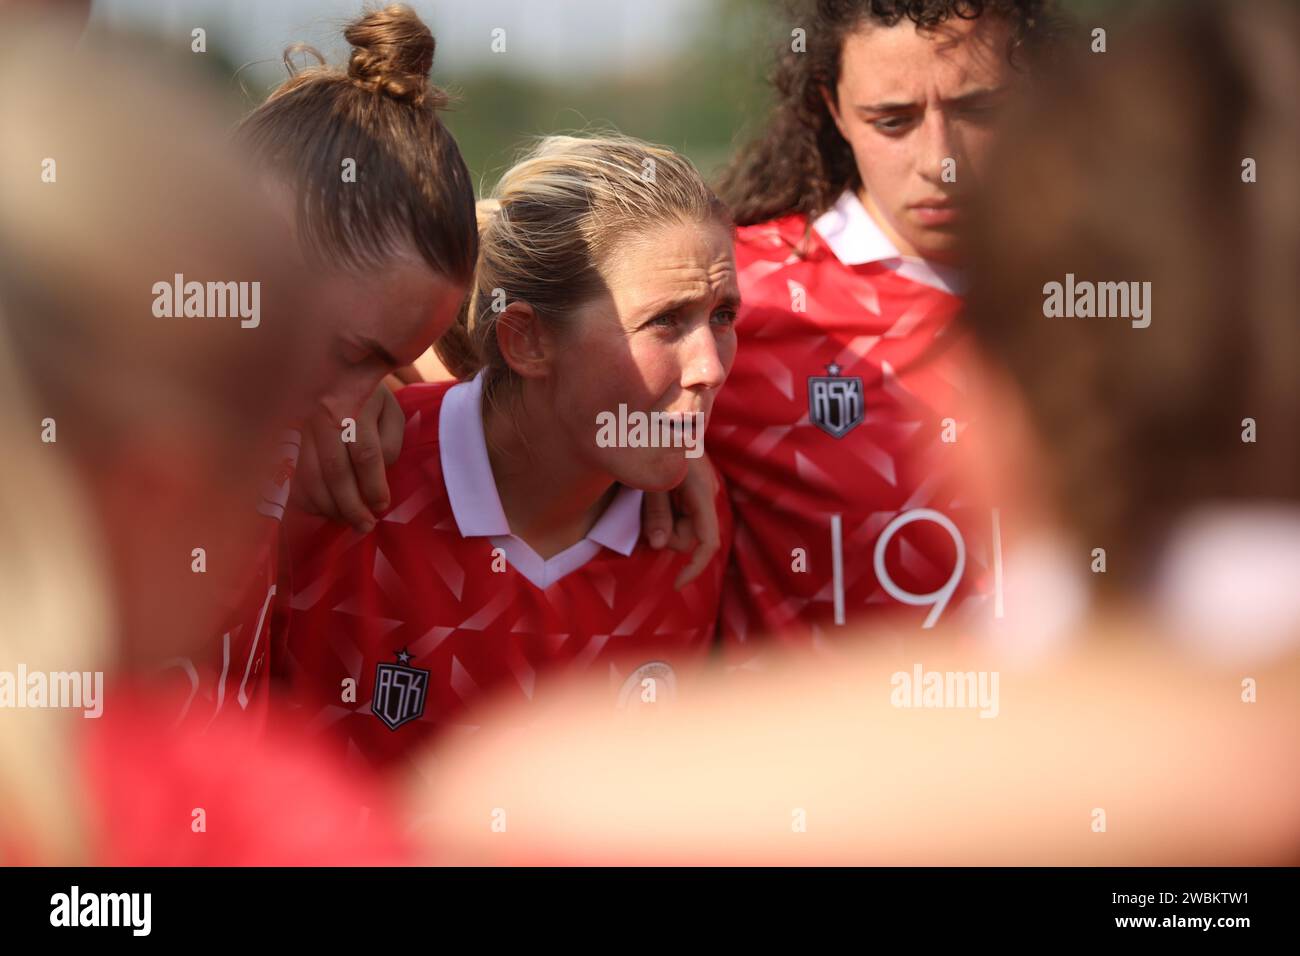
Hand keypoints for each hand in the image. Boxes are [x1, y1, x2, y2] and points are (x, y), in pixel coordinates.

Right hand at [291, 383, 406, 532]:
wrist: (327, 369)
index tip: (380, 506)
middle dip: (351, 505)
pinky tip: (322, 508)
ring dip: (329, 507)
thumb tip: (378, 476)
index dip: (374, 486)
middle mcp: (319, 415)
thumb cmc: (366, 395)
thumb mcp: (390, 411)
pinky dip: (306, 499)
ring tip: (346, 520)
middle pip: (335, 471)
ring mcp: (295, 426)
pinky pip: (290, 476)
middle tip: (365, 525)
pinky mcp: (280, 438)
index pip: (366, 455)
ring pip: (309, 477)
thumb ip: (390, 442)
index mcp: (352, 405)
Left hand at [641, 454, 719, 589]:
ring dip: (661, 521)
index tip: (676, 585)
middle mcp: (706, 493)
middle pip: (689, 538)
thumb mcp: (648, 478)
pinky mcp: (691, 490)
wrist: (658, 414)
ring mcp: (700, 492)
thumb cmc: (650, 441)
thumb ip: (655, 511)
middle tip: (642, 509)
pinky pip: (678, 516)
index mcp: (701, 491)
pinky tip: (652, 494)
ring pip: (682, 528)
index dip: (694, 566)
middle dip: (666, 535)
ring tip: (645, 493)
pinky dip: (663, 514)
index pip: (707, 541)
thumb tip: (657, 544)